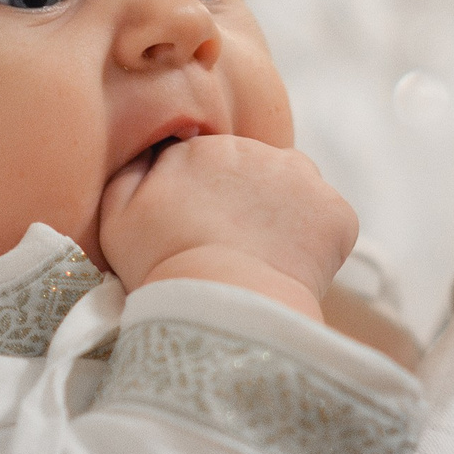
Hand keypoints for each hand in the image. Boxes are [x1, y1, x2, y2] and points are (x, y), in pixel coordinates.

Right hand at [98, 132, 357, 314]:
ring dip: (283, 215)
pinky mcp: (336, 212)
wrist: (223, 305)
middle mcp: (256, 149)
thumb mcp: (117, 216)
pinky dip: (315, 243)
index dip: (203, 199)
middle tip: (230, 250)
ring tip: (262, 260)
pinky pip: (327, 221)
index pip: (208, 163)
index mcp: (203, 148)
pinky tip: (290, 270)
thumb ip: (131, 172)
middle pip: (253, 172)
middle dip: (245, 203)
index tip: (197, 232)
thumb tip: (155, 151)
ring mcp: (302, 179)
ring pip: (294, 190)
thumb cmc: (161, 267)